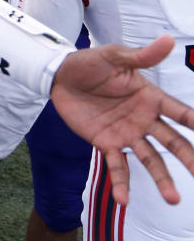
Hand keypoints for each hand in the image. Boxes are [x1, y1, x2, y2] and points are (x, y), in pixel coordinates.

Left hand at [51, 35, 193, 206]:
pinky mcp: (105, 143)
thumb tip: (168, 40)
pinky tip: (124, 200)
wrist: (59, 76)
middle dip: (190, 158)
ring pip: (150, 159)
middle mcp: (144, 119)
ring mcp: (126, 134)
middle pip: (173, 142)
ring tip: (174, 199)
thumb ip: (141, 56)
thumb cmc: (91, 63)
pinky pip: (116, 166)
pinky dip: (121, 183)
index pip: (182, 114)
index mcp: (151, 98)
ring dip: (162, 179)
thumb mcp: (115, 57)